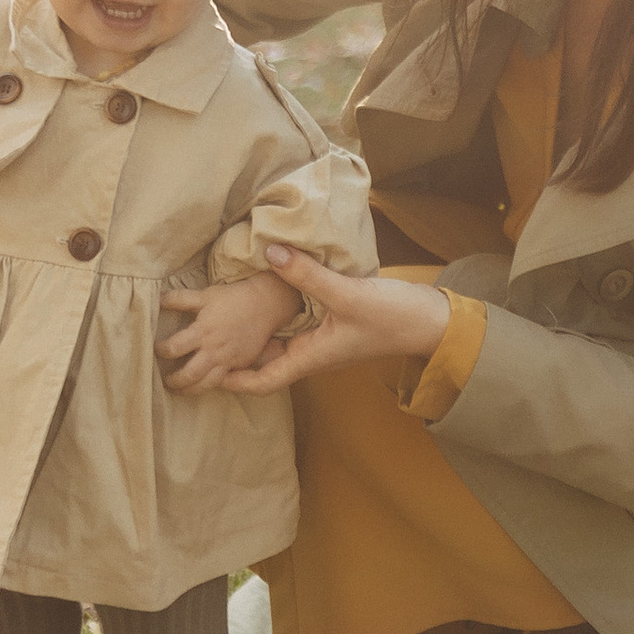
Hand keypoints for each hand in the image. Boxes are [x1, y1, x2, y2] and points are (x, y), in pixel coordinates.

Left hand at [157, 273, 302, 391]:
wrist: (265, 304)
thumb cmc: (232, 298)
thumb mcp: (205, 295)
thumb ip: (179, 299)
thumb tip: (157, 300)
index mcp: (202, 331)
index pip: (174, 348)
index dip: (161, 351)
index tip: (156, 349)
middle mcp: (214, 349)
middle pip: (189, 375)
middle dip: (174, 381)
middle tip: (165, 380)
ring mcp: (228, 360)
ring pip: (206, 385)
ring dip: (189, 391)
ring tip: (180, 390)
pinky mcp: (239, 364)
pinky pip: (223, 382)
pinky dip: (210, 386)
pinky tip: (201, 385)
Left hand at [178, 247, 450, 395]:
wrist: (429, 320)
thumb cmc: (391, 317)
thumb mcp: (347, 294)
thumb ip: (308, 274)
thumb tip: (271, 252)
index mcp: (311, 357)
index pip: (263, 382)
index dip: (233, 381)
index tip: (206, 372)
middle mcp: (313, 353)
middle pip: (265, 362)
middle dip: (236, 356)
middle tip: (204, 343)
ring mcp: (323, 340)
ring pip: (279, 342)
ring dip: (255, 335)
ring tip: (226, 321)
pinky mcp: (333, 324)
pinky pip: (296, 326)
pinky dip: (277, 317)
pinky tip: (268, 297)